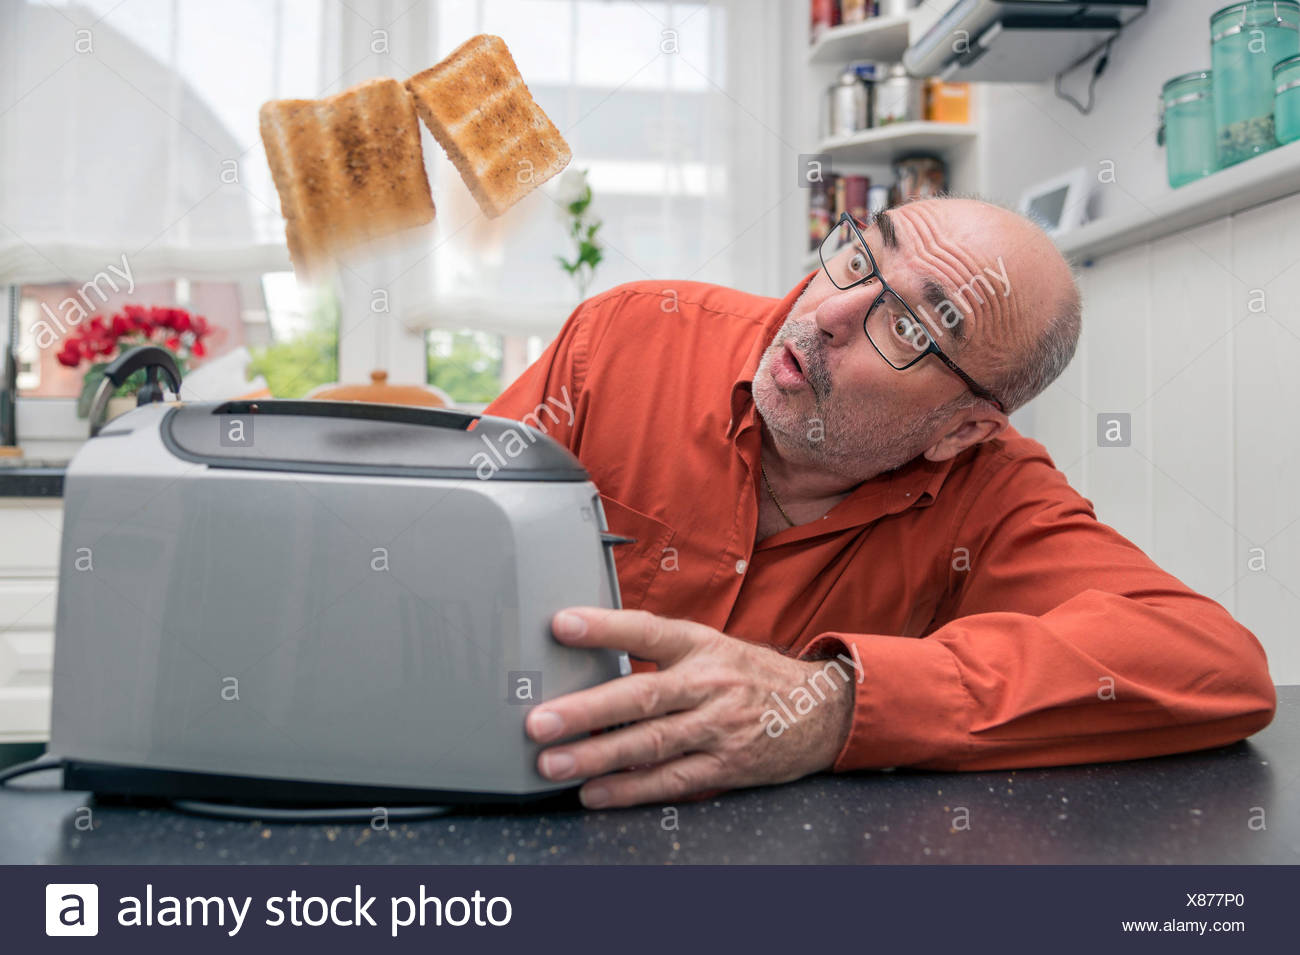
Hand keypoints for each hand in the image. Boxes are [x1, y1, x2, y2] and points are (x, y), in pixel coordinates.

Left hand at [524, 607, 857, 808]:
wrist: (820, 711)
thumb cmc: (749, 676)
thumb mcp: (711, 646)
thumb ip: (658, 650)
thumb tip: (588, 654)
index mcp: (701, 645)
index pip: (646, 631)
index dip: (603, 628)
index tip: (561, 625)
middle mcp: (710, 684)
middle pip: (642, 696)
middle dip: (585, 710)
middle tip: (540, 721)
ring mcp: (719, 728)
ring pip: (651, 743)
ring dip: (597, 756)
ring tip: (554, 763)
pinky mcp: (726, 767)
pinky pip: (671, 780)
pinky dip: (630, 790)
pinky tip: (595, 792)